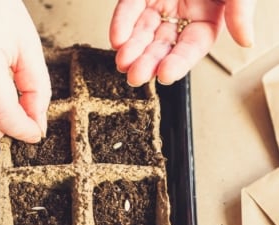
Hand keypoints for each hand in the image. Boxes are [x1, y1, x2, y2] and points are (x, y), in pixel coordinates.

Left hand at [109, 0, 255, 85]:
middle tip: (136, 76)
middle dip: (148, 61)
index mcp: (206, 17)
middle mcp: (181, 14)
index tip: (166, 75)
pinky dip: (123, 23)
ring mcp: (160, 2)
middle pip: (163, 44)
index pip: (191, 46)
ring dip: (132, 49)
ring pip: (143, 32)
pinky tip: (117, 39)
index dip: (179, 61)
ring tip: (123, 63)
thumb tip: (247, 41)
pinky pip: (129, 7)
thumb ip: (241, 10)